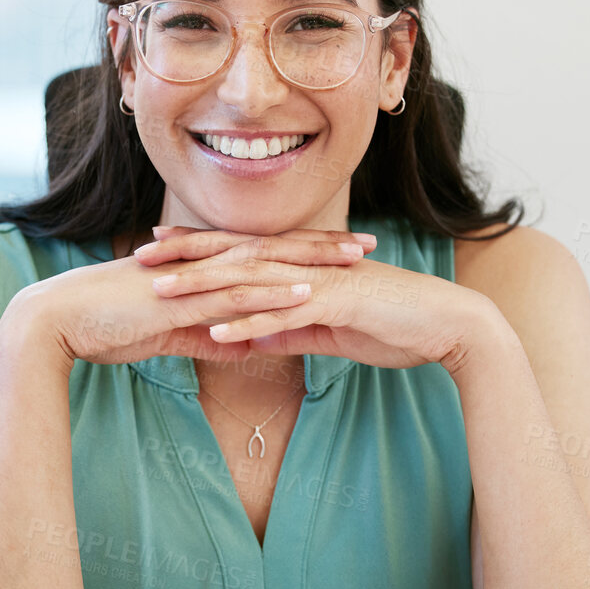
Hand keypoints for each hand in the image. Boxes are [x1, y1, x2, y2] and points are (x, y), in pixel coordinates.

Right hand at [20, 226, 376, 368]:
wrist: (59, 321)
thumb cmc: (105, 325)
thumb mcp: (167, 332)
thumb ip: (205, 336)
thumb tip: (241, 345)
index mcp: (200, 267)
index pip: (263, 252)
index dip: (306, 249)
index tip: (345, 250)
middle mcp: (202, 263)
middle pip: (275, 249)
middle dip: (324, 246)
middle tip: (371, 243)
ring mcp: (193, 277)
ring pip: (264, 265)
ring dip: (311, 262)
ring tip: (354, 262)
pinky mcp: (181, 298)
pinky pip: (234, 295)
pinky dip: (271, 292)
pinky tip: (305, 292)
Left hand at [137, 225, 496, 372]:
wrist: (450, 327)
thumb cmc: (396, 326)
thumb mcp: (331, 332)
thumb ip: (290, 332)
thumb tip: (249, 339)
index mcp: (306, 268)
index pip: (242, 252)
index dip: (198, 248)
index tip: (157, 249)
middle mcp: (309, 266)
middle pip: (236, 256)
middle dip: (186, 255)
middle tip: (139, 256)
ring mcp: (323, 282)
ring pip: (253, 280)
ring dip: (205, 286)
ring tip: (162, 292)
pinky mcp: (339, 305)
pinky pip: (287, 313)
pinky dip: (251, 322)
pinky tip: (217, 332)